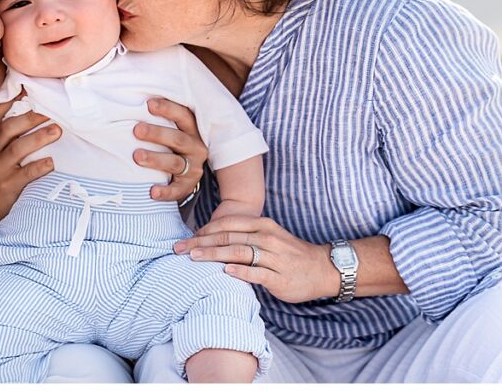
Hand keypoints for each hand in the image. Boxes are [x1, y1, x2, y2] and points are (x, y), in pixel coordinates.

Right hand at [0, 88, 59, 243]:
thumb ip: (6, 129)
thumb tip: (29, 104)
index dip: (9, 98)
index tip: (26, 87)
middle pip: (9, 128)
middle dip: (31, 118)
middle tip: (51, 111)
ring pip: (18, 149)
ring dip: (39, 138)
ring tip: (57, 131)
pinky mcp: (8, 185)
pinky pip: (25, 174)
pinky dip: (39, 167)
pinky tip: (52, 163)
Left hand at [133, 97, 207, 201]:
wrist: (188, 171)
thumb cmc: (170, 141)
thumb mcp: (172, 125)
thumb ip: (157, 113)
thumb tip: (127, 91)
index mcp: (192, 128)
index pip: (183, 116)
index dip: (168, 109)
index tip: (148, 104)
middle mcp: (195, 146)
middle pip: (177, 138)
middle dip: (156, 133)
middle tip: (136, 129)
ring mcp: (193, 167)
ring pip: (175, 163)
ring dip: (156, 159)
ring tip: (136, 156)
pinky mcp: (188, 186)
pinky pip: (177, 190)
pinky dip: (166, 192)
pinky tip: (152, 192)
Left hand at [172, 215, 338, 303]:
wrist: (322, 268)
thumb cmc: (289, 253)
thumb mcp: (269, 236)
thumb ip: (245, 235)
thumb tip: (212, 238)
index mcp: (263, 225)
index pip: (228, 224)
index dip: (205, 230)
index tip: (186, 238)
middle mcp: (267, 238)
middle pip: (228, 238)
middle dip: (201, 242)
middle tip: (179, 248)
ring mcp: (274, 258)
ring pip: (239, 253)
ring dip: (214, 255)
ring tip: (193, 257)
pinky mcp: (279, 278)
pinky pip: (256, 273)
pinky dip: (239, 272)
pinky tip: (224, 272)